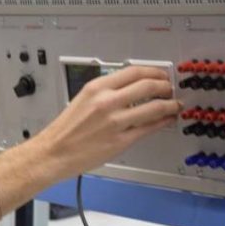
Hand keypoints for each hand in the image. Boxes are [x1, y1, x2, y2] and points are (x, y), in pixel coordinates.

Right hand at [33, 65, 182, 178]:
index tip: (160, 75)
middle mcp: (106, 102)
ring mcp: (115, 122)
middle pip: (149, 85)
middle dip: (165, 86)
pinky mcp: (120, 141)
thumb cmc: (62, 132)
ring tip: (173, 105)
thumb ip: (104, 94)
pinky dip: (162, 122)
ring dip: (169, 105)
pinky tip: (165, 120)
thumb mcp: (81, 101)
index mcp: (96, 89)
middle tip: (169, 89)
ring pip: (154, 107)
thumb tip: (127, 90)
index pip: (134, 71)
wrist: (51, 154)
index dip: (154, 71)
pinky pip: (149, 128)